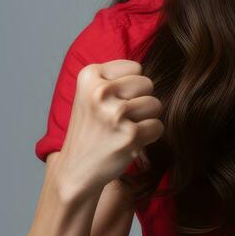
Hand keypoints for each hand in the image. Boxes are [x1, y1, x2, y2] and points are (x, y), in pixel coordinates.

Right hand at [56, 59, 163, 196]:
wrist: (76, 168)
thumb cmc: (91, 128)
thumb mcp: (91, 93)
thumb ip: (117, 77)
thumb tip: (152, 67)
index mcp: (89, 75)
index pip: (135, 67)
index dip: (130, 87)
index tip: (111, 102)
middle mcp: (100, 92)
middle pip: (147, 84)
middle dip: (141, 101)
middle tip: (120, 118)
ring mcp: (115, 114)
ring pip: (155, 104)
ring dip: (145, 119)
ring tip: (123, 129)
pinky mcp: (129, 135)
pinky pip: (157, 126)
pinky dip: (148, 136)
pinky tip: (129, 142)